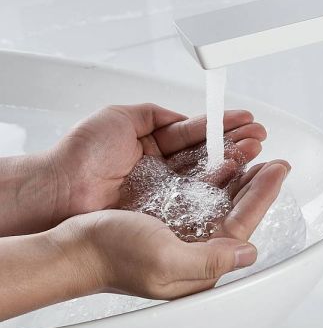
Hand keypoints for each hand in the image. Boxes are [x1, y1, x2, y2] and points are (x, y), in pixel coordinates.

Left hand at [49, 104, 266, 220]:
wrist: (59, 190)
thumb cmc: (81, 153)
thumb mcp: (120, 117)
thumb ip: (156, 114)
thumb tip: (184, 116)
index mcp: (153, 145)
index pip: (195, 133)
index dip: (220, 125)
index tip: (244, 119)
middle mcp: (163, 169)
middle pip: (207, 154)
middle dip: (235, 143)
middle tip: (259, 137)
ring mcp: (165, 192)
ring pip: (207, 175)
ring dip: (233, 162)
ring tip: (256, 152)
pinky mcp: (164, 213)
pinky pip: (196, 197)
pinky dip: (218, 186)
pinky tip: (235, 175)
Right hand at [56, 160, 289, 299]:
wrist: (75, 247)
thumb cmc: (112, 255)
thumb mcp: (164, 261)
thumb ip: (210, 259)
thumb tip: (250, 252)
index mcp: (201, 261)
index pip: (243, 222)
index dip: (264, 193)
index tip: (278, 168)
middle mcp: (197, 247)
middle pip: (237, 209)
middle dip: (257, 183)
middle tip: (272, 160)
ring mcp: (184, 232)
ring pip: (222, 199)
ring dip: (239, 176)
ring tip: (252, 154)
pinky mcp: (170, 219)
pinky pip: (201, 194)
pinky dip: (215, 177)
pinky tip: (221, 164)